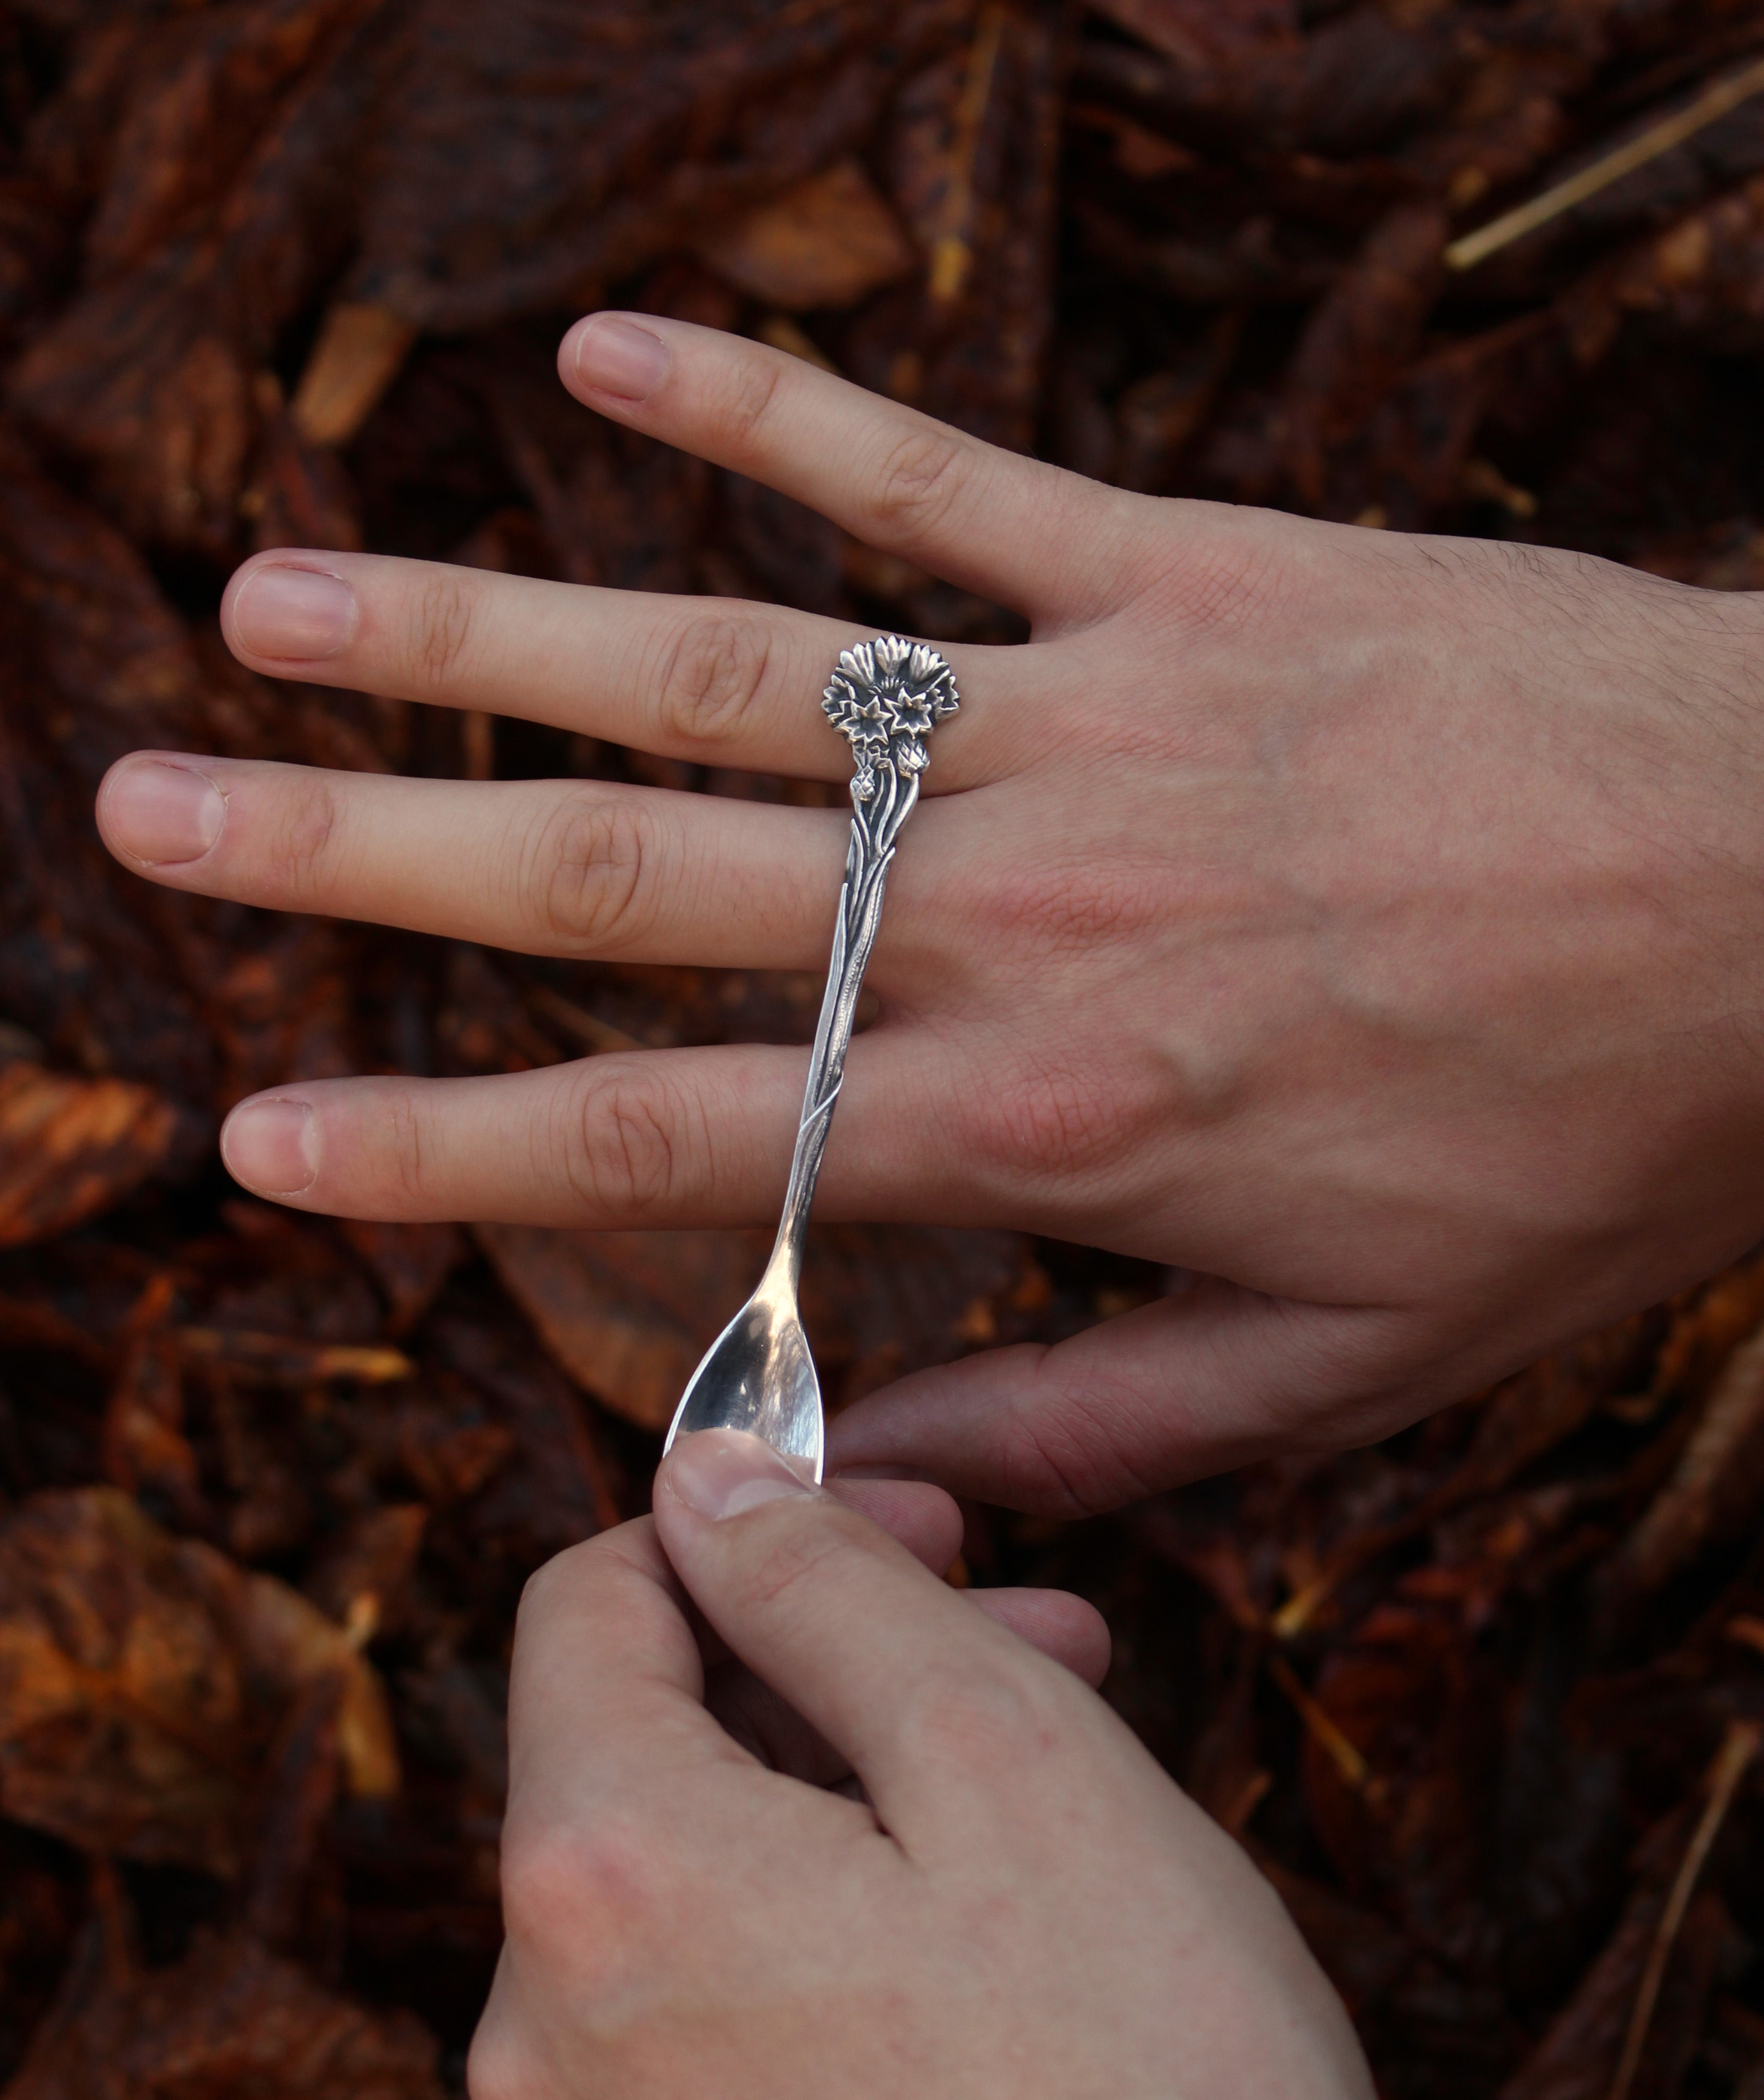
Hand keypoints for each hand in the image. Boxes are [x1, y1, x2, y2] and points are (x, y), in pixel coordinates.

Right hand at [95, 313, 1763, 1510]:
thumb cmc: (1584, 1148)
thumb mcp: (1355, 1366)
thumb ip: (1094, 1431)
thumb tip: (870, 1477)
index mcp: (1039, 1122)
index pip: (664, 1140)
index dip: (435, 1152)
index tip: (257, 1144)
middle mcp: (1013, 908)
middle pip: (625, 881)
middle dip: (364, 856)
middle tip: (148, 810)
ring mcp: (1087, 716)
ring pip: (727, 669)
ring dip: (482, 629)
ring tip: (270, 594)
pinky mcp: (1187, 570)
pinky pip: (941, 475)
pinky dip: (767, 402)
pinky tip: (591, 354)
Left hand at [465, 1431, 1379, 2099]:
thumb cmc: (1144, 2075)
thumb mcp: (1003, 1746)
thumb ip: (820, 1585)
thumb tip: (702, 1488)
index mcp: (600, 1884)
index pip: (590, 1603)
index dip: (757, 1524)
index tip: (914, 1526)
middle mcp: (546, 2057)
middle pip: (649, 1772)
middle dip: (835, 1679)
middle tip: (1043, 1655)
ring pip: (696, 1934)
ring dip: (843, 1840)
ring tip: (1045, 1837)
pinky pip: (721, 2093)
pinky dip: (826, 2008)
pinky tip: (989, 2025)